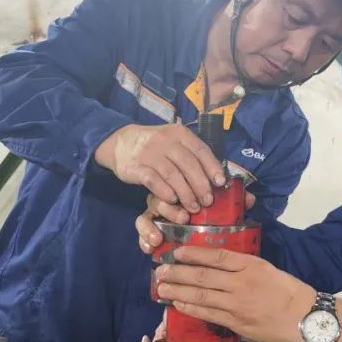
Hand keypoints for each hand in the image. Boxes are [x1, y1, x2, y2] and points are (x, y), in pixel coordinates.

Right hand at [94, 123, 226, 210]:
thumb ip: (192, 155)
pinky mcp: (136, 167)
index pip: (200, 150)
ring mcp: (149, 153)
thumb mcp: (175, 142)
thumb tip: (217, 177)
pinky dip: (164, 192)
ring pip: (172, 174)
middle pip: (188, 164)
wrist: (121, 143)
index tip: (220, 183)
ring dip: (185, 193)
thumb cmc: (156, 147)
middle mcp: (165, 141)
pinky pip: (153, 180)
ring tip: (193, 207)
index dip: (212, 167)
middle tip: (208, 201)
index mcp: (179, 134)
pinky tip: (172, 201)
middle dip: (200, 184)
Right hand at [136, 190, 256, 252]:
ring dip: (154, 222)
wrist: (181, 236)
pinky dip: (143, 236)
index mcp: (184, 190)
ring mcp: (154, 212)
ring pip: (149, 210)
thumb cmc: (204, 214)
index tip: (204, 202)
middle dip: (172, 207)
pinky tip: (151, 247)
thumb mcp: (220, 208)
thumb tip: (250, 199)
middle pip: (163, 196)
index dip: (192, 188)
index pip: (183, 182)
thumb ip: (233, 203)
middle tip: (184, 218)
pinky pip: (140, 227)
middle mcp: (168, 198)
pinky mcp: (145, 226)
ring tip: (160, 238)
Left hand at [153, 246, 314, 341]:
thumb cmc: (288, 291)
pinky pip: (208, 314)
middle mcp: (240, 282)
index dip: (194, 253)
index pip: (216, 255)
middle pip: (202, 276)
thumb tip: (219, 265)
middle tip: (160, 271)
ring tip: (161, 288)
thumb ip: (244, 267)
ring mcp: (236, 304)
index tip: (177, 252)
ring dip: (178, 292)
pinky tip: (178, 305)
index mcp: (250, 265)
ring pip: (200, 295)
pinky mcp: (236, 323)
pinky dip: (190, 308)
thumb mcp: (268, 269)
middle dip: (177, 273)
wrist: (305, 317)